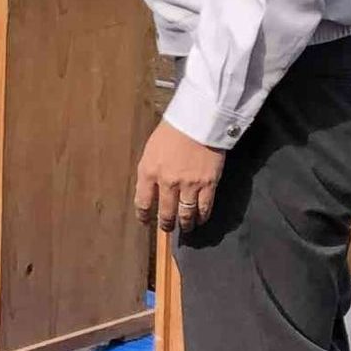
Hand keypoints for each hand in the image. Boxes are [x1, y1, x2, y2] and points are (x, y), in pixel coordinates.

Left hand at [133, 119, 224, 234]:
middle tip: (167, 229)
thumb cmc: (172, 131)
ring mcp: (189, 185)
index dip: (144, 215)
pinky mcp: (208, 184)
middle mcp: (167, 182)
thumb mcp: (151, 150)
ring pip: (185, 213)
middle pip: (165, 212)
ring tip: (185, 228)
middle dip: (166, 224)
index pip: (142, 202)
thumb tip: (149, 189)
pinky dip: (202, 216)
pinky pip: (204, 207)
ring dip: (185, 224)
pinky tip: (200, 219)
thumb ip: (149, 171)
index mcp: (149, 172)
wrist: (199, 121)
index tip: (145, 221)